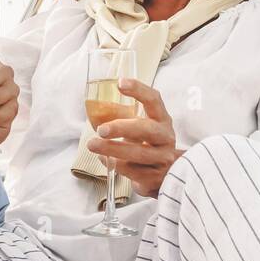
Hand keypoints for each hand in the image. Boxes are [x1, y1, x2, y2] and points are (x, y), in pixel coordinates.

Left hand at [86, 78, 183, 197]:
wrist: (165, 175)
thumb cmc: (147, 145)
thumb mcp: (140, 128)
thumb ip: (123, 119)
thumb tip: (94, 111)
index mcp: (162, 119)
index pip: (154, 100)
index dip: (139, 90)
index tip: (120, 83)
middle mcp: (166, 137)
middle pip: (147, 129)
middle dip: (122, 128)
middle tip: (101, 129)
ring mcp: (163, 158)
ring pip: (139, 153)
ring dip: (113, 149)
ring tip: (93, 145)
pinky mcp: (156, 177)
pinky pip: (134, 171)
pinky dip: (117, 165)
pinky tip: (106, 160)